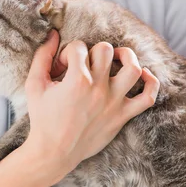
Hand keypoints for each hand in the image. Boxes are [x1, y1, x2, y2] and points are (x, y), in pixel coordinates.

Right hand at [24, 29, 159, 176]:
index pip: (79, 47)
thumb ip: (42, 56)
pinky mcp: (122, 116)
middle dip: (92, 52)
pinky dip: (150, 82)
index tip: (61, 69)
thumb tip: (53, 34)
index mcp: (77, 80)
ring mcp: (114, 102)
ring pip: (133, 67)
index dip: (68, 53)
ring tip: (116, 58)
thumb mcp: (35, 85)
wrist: (54, 152)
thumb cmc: (42, 118)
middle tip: (84, 66)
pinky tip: (142, 74)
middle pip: (106, 50)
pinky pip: (148, 97)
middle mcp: (98, 89)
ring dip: (126, 56)